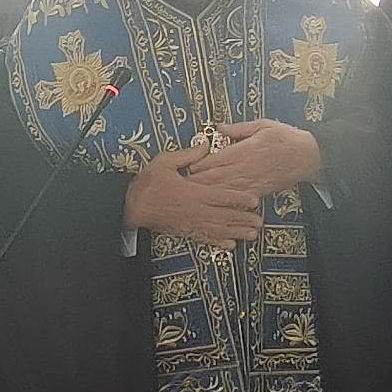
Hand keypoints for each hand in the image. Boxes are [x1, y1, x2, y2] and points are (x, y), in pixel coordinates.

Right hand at [124, 142, 264, 248]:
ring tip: (252, 235)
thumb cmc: (147, 184)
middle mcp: (196, 210)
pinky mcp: (185, 231)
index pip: (222, 195)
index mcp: (193, 192)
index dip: (240, 199)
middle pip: (225, 216)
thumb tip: (206, 146)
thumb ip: (188, 155)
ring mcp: (191, 223)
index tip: (255, 201)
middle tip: (260, 222)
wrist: (131, 207)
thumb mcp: (165, 162)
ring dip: (237, 233)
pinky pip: (205, 238)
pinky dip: (218, 242)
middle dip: (244, 219)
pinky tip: (230, 245)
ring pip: (219, 229)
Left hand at [186, 119, 321, 202]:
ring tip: (194, 198)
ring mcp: (252, 182)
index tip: (187, 166)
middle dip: (199, 182)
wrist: (309, 155)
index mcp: (245, 150)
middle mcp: (246, 168)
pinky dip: (227, 202)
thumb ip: (239, 128)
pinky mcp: (260, 191)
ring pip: (225, 190)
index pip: (216, 159)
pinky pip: (239, 199)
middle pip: (216, 177)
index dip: (199, 164)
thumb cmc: (286, 137)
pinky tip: (217, 206)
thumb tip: (219, 127)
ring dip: (209, 194)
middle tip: (183, 186)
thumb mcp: (263, 124)